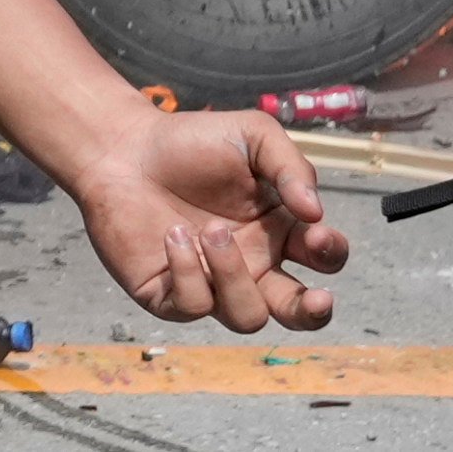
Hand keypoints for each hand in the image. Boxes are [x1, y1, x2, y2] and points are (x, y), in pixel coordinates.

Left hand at [68, 108, 347, 331]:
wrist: (121, 147)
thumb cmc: (189, 142)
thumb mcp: (252, 136)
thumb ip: (291, 166)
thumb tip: (316, 212)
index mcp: (279, 231)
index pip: (322, 258)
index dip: (330, 253)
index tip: (316, 232)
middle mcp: (252, 265)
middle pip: (297, 312)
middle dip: (313, 313)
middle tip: (318, 299)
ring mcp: (212, 283)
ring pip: (247, 316)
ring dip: (235, 276)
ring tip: (210, 231)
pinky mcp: (169, 294)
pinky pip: (194, 307)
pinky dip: (188, 274)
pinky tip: (173, 236)